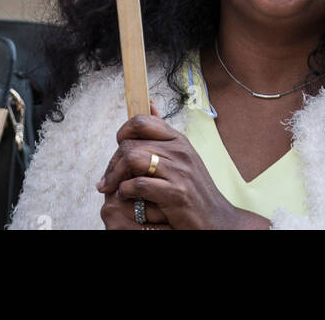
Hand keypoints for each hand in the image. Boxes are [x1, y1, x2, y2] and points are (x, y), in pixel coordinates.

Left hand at [96, 102, 269, 230]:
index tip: (118, 148)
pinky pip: (139, 184)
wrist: (217, 220)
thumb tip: (149, 104)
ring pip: (132, 159)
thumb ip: (163, 134)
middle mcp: (179, 151)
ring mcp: (179, 171)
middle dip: (113, 162)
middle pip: (131, 143)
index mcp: (178, 140)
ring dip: (115, 176)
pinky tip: (126, 195)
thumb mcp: (182, 156)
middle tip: (107, 179)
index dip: (123, 132)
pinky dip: (126, 190)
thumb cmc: (195, 190)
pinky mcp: (176, 193)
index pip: (141, 121)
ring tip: (111, 188)